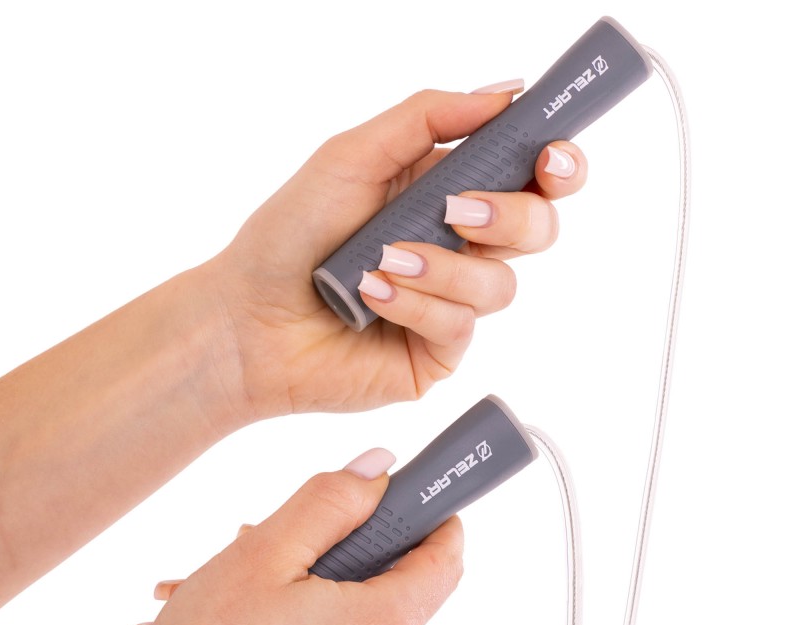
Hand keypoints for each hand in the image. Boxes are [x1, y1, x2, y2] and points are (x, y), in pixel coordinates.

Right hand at [97, 450, 462, 624]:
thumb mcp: (266, 554)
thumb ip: (333, 501)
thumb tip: (382, 467)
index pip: (446, 557)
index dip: (430, 515)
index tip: (406, 491)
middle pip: (396, 586)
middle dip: (349, 549)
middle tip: (291, 537)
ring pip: (361, 620)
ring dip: (320, 588)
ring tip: (251, 583)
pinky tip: (254, 623)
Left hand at [206, 85, 586, 420]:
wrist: (248, 317)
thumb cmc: (289, 236)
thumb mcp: (352, 156)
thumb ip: (427, 118)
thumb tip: (505, 90)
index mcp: (447, 194)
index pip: (529, 178)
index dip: (557, 165)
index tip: (551, 156)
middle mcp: (458, 248)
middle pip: (537, 230)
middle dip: (510, 217)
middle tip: (455, 211)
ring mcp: (450, 303)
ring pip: (501, 285)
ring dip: (442, 267)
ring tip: (380, 262)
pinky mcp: (437, 352)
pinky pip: (459, 325)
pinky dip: (416, 304)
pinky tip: (372, 297)